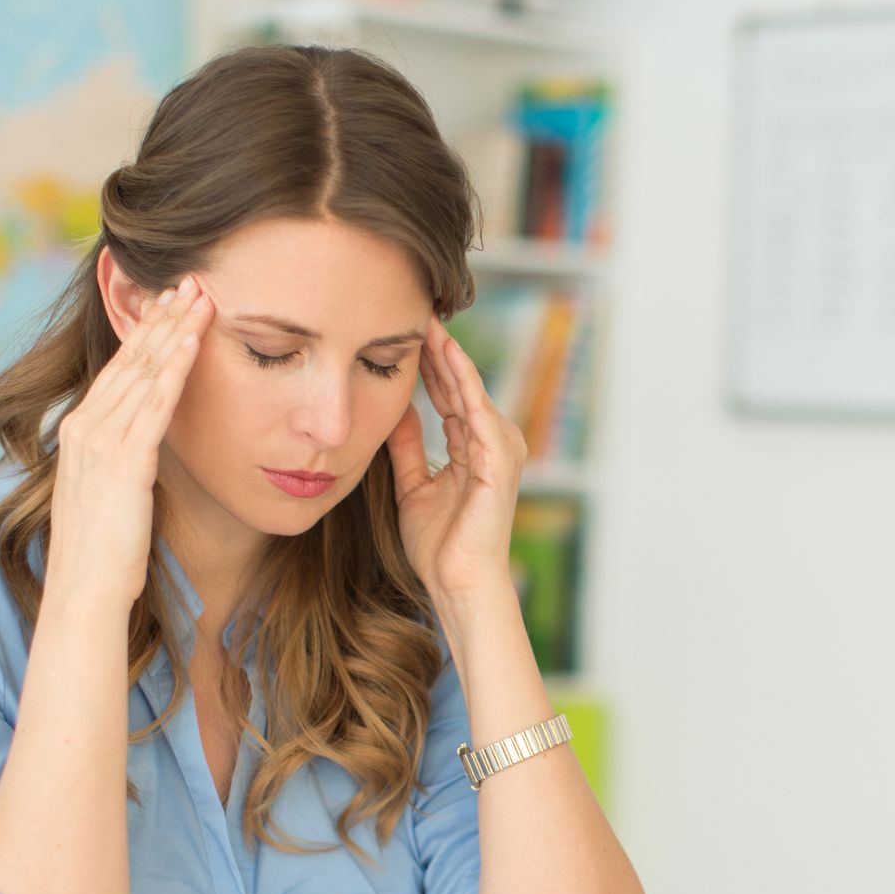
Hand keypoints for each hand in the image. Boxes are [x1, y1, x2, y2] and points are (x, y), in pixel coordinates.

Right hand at [44, 274, 213, 611]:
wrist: (85, 593)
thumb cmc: (104, 554)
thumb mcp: (110, 494)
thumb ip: (124, 462)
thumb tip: (145, 450)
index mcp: (79, 432)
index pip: (118, 370)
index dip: (146, 333)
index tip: (171, 302)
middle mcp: (84, 428)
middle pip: (130, 360)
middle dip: (161, 316)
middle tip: (190, 279)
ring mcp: (100, 443)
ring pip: (143, 372)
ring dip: (173, 330)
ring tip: (200, 295)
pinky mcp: (123, 462)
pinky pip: (154, 404)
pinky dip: (174, 368)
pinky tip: (194, 340)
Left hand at [387, 317, 527, 600]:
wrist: (458, 582)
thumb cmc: (439, 545)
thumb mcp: (412, 485)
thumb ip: (407, 448)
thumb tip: (395, 411)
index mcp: (474, 448)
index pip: (450, 396)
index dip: (430, 365)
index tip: (407, 333)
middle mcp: (492, 443)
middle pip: (461, 386)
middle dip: (440, 351)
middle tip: (417, 311)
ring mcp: (499, 450)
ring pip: (471, 391)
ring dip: (450, 357)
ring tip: (429, 324)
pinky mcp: (499, 460)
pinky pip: (478, 411)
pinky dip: (463, 382)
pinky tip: (446, 356)